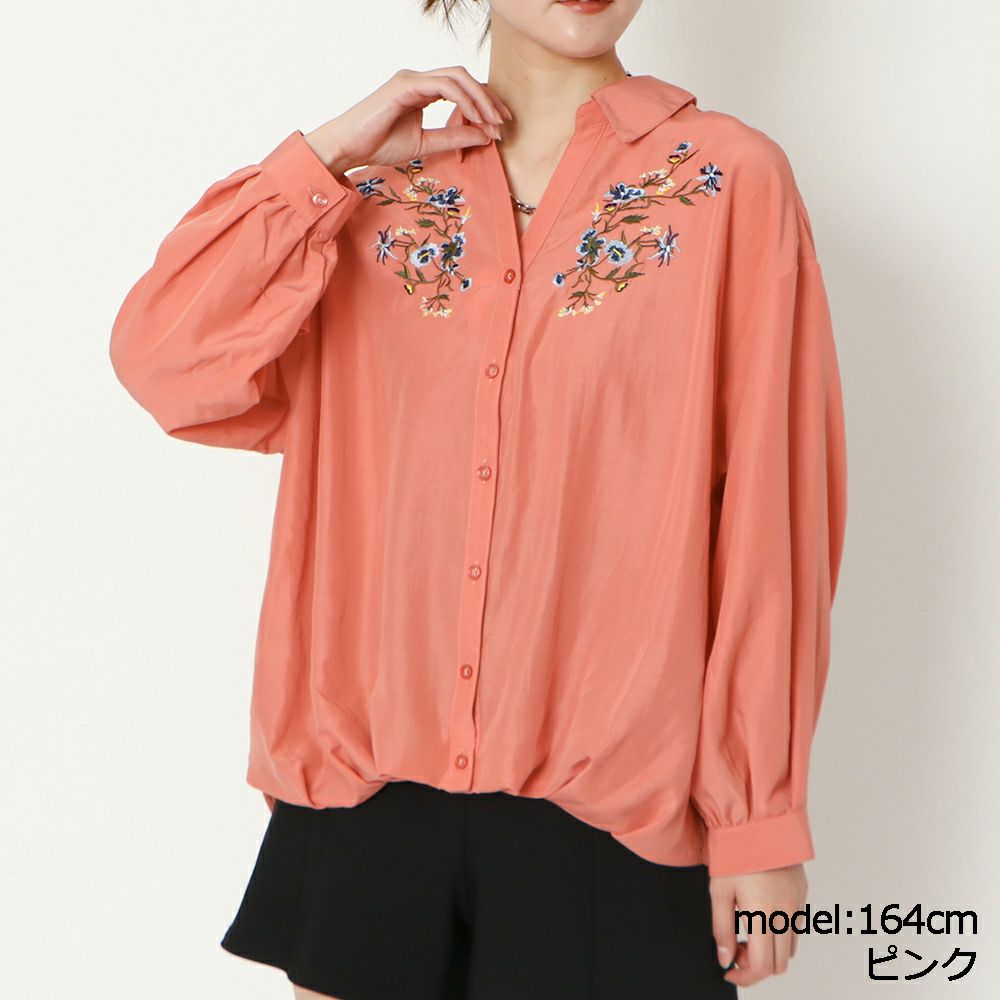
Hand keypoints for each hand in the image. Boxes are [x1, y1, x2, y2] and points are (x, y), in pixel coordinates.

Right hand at [303, 66, 511, 176]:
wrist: (348, 147)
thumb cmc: (378, 145)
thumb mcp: (425, 144)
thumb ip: (453, 138)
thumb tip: (485, 136)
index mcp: (422, 90)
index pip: (461, 87)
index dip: (484, 102)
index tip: (500, 125)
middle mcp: (419, 79)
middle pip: (464, 77)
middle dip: (488, 98)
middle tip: (504, 123)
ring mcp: (412, 78)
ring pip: (458, 77)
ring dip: (480, 99)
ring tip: (493, 123)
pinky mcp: (406, 84)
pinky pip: (444, 86)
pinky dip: (463, 101)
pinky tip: (474, 118)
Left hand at [710, 863, 807, 986]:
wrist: (756, 822)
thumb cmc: (734, 854)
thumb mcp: (719, 892)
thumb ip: (722, 929)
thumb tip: (725, 958)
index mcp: (762, 914)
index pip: (762, 966)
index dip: (746, 977)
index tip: (730, 970)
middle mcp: (785, 913)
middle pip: (779, 964)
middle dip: (757, 966)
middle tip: (736, 949)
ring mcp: (796, 905)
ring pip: (790, 949)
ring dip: (771, 951)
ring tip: (747, 932)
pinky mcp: (801, 894)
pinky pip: (796, 927)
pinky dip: (781, 935)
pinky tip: (761, 917)